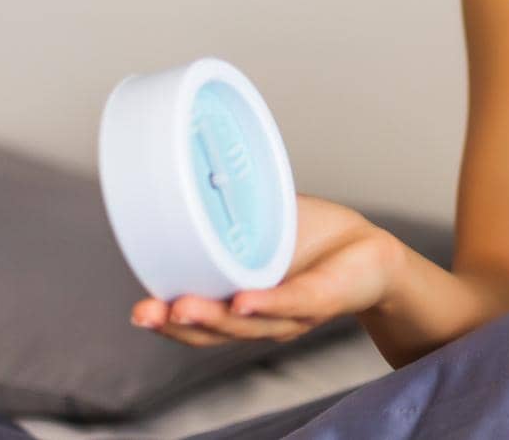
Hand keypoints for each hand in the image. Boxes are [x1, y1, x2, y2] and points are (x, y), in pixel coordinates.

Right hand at [129, 192, 403, 347]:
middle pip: (213, 331)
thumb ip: (229, 215)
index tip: (138, 311)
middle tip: (147, 312)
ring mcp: (292, 313)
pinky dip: (267, 302)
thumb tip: (191, 177)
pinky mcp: (322, 298)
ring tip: (183, 306)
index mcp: (239, 305)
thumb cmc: (313, 241)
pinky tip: (244, 299)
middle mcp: (261, 318)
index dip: (165, 321)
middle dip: (177, 323)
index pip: (196, 324)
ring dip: (214, 315)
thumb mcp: (263, 226)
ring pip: (247, 322)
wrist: (370, 252)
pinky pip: (293, 301)